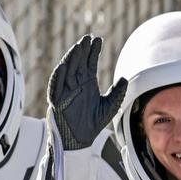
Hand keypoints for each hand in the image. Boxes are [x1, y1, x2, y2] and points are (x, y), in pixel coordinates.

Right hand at [48, 35, 126, 151]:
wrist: (80, 141)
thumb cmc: (93, 124)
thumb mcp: (110, 107)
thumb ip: (117, 93)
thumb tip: (125, 79)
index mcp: (88, 84)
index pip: (89, 63)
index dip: (93, 52)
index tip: (98, 40)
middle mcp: (76, 84)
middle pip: (78, 63)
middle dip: (82, 51)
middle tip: (88, 38)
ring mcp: (65, 91)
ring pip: (67, 71)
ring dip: (71, 58)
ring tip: (78, 47)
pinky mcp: (57, 101)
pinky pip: (55, 87)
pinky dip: (58, 77)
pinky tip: (64, 66)